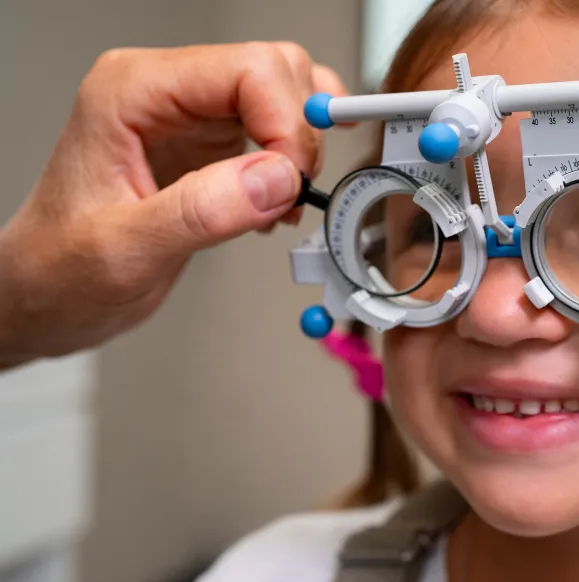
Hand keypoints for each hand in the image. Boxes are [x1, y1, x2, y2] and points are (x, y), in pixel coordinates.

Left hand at [0, 42, 344, 368]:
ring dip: (305, 146)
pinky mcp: (213, 143)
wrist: (50, 292)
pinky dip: (298, 161)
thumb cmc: (61, 267)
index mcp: (130, 93)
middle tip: (294, 191)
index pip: (243, 69)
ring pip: (285, 93)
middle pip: (273, 70)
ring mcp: (191, 115)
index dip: (285, 122)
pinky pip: (278, 130)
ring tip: (287, 198)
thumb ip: (201, 210)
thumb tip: (274, 178)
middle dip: (300, 133)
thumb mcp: (126, 249)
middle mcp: (164, 92)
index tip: (291, 180)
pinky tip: (282, 199)